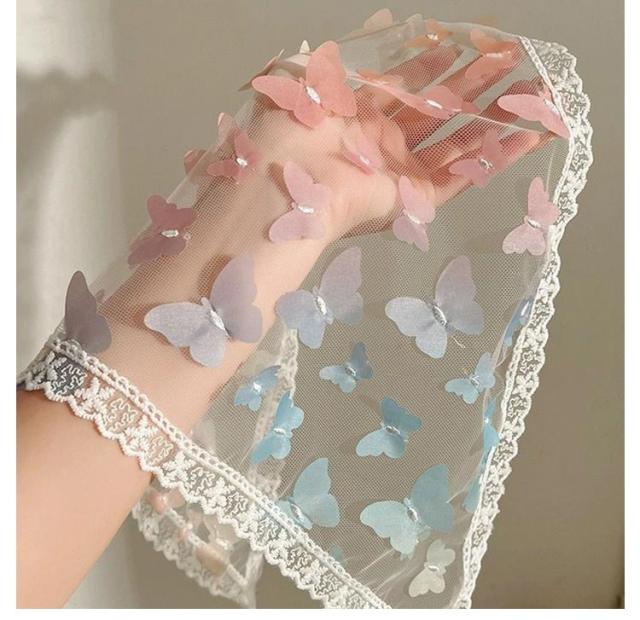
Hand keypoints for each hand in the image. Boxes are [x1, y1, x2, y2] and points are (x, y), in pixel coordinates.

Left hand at [245, 43, 549, 239]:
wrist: (291, 181)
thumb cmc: (294, 126)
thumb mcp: (302, 77)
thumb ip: (329, 57)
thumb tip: (362, 30)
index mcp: (357, 113)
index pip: (405, 84)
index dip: (435, 63)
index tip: (466, 42)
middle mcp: (383, 142)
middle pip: (439, 109)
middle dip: (475, 83)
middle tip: (511, 59)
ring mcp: (401, 171)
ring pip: (459, 142)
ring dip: (496, 118)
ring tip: (535, 95)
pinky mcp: (415, 199)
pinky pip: (462, 177)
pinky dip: (495, 158)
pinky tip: (528, 136)